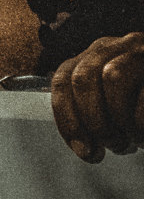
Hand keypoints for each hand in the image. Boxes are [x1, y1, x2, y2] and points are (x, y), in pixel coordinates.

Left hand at [50, 32, 143, 161]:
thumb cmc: (142, 107)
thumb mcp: (115, 107)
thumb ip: (93, 114)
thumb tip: (83, 149)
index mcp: (96, 56)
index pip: (63, 80)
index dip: (67, 120)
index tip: (84, 150)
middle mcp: (117, 47)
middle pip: (83, 78)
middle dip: (93, 121)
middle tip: (111, 144)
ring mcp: (141, 53)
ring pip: (112, 75)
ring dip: (119, 118)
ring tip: (132, 140)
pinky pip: (142, 95)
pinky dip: (140, 122)